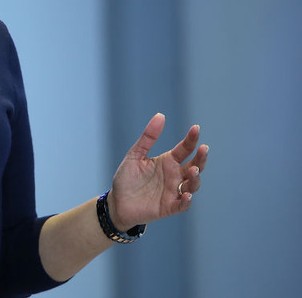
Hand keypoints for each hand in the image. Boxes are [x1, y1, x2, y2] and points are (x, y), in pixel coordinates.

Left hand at [108, 113, 208, 230]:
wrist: (117, 202)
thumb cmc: (127, 178)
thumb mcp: (135, 155)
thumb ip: (148, 137)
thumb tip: (161, 115)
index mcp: (168, 162)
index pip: (185, 149)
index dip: (191, 139)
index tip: (195, 128)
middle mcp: (175, 176)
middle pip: (195, 166)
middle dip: (201, 158)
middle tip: (203, 148)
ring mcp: (174, 192)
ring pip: (192, 185)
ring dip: (195, 178)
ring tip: (194, 170)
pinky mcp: (169, 207)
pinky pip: (182, 205)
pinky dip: (186, 201)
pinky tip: (186, 194)